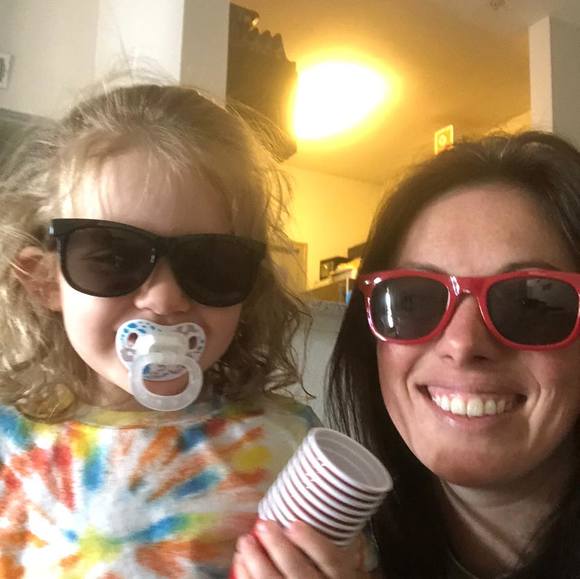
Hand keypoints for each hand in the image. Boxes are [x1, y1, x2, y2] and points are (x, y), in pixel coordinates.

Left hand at [231, 520, 369, 577]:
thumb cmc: (328, 573)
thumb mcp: (341, 562)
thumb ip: (329, 544)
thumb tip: (306, 511)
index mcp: (341, 575)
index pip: (329, 558)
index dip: (311, 541)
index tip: (294, 524)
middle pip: (299, 571)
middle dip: (278, 547)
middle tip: (263, 525)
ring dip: (257, 562)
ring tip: (245, 541)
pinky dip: (246, 577)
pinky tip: (240, 561)